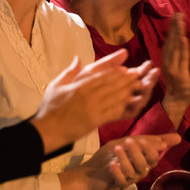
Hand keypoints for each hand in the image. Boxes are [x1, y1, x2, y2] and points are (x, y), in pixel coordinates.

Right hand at [31, 49, 157, 153]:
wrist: (47, 130)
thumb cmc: (50, 108)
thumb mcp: (56, 85)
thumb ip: (69, 72)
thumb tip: (77, 58)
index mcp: (80, 85)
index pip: (102, 74)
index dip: (116, 70)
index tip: (126, 68)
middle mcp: (88, 94)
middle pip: (113, 83)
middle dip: (128, 78)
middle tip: (140, 75)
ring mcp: (93, 107)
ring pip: (116, 95)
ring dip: (130, 90)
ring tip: (141, 85)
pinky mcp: (96, 119)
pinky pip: (114, 110)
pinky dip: (125, 105)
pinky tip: (133, 102)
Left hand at [63, 133, 180, 189]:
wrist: (92, 171)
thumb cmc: (114, 154)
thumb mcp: (131, 142)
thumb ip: (152, 140)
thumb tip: (178, 137)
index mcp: (145, 160)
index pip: (154, 156)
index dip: (150, 148)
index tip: (142, 140)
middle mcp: (140, 170)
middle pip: (145, 163)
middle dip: (139, 152)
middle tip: (129, 140)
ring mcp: (130, 178)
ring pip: (133, 171)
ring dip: (125, 158)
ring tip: (117, 148)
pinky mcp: (118, 184)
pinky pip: (121, 180)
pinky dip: (117, 171)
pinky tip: (112, 164)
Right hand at [161, 12, 189, 115]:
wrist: (175, 103)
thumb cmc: (176, 85)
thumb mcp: (173, 68)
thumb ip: (173, 55)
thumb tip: (173, 41)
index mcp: (166, 60)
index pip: (168, 41)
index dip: (170, 28)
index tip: (174, 15)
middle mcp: (167, 63)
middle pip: (170, 42)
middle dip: (174, 27)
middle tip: (177, 13)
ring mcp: (173, 69)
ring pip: (175, 48)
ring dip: (177, 33)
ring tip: (180, 21)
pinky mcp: (181, 76)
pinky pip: (182, 60)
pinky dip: (182, 49)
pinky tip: (184, 39)